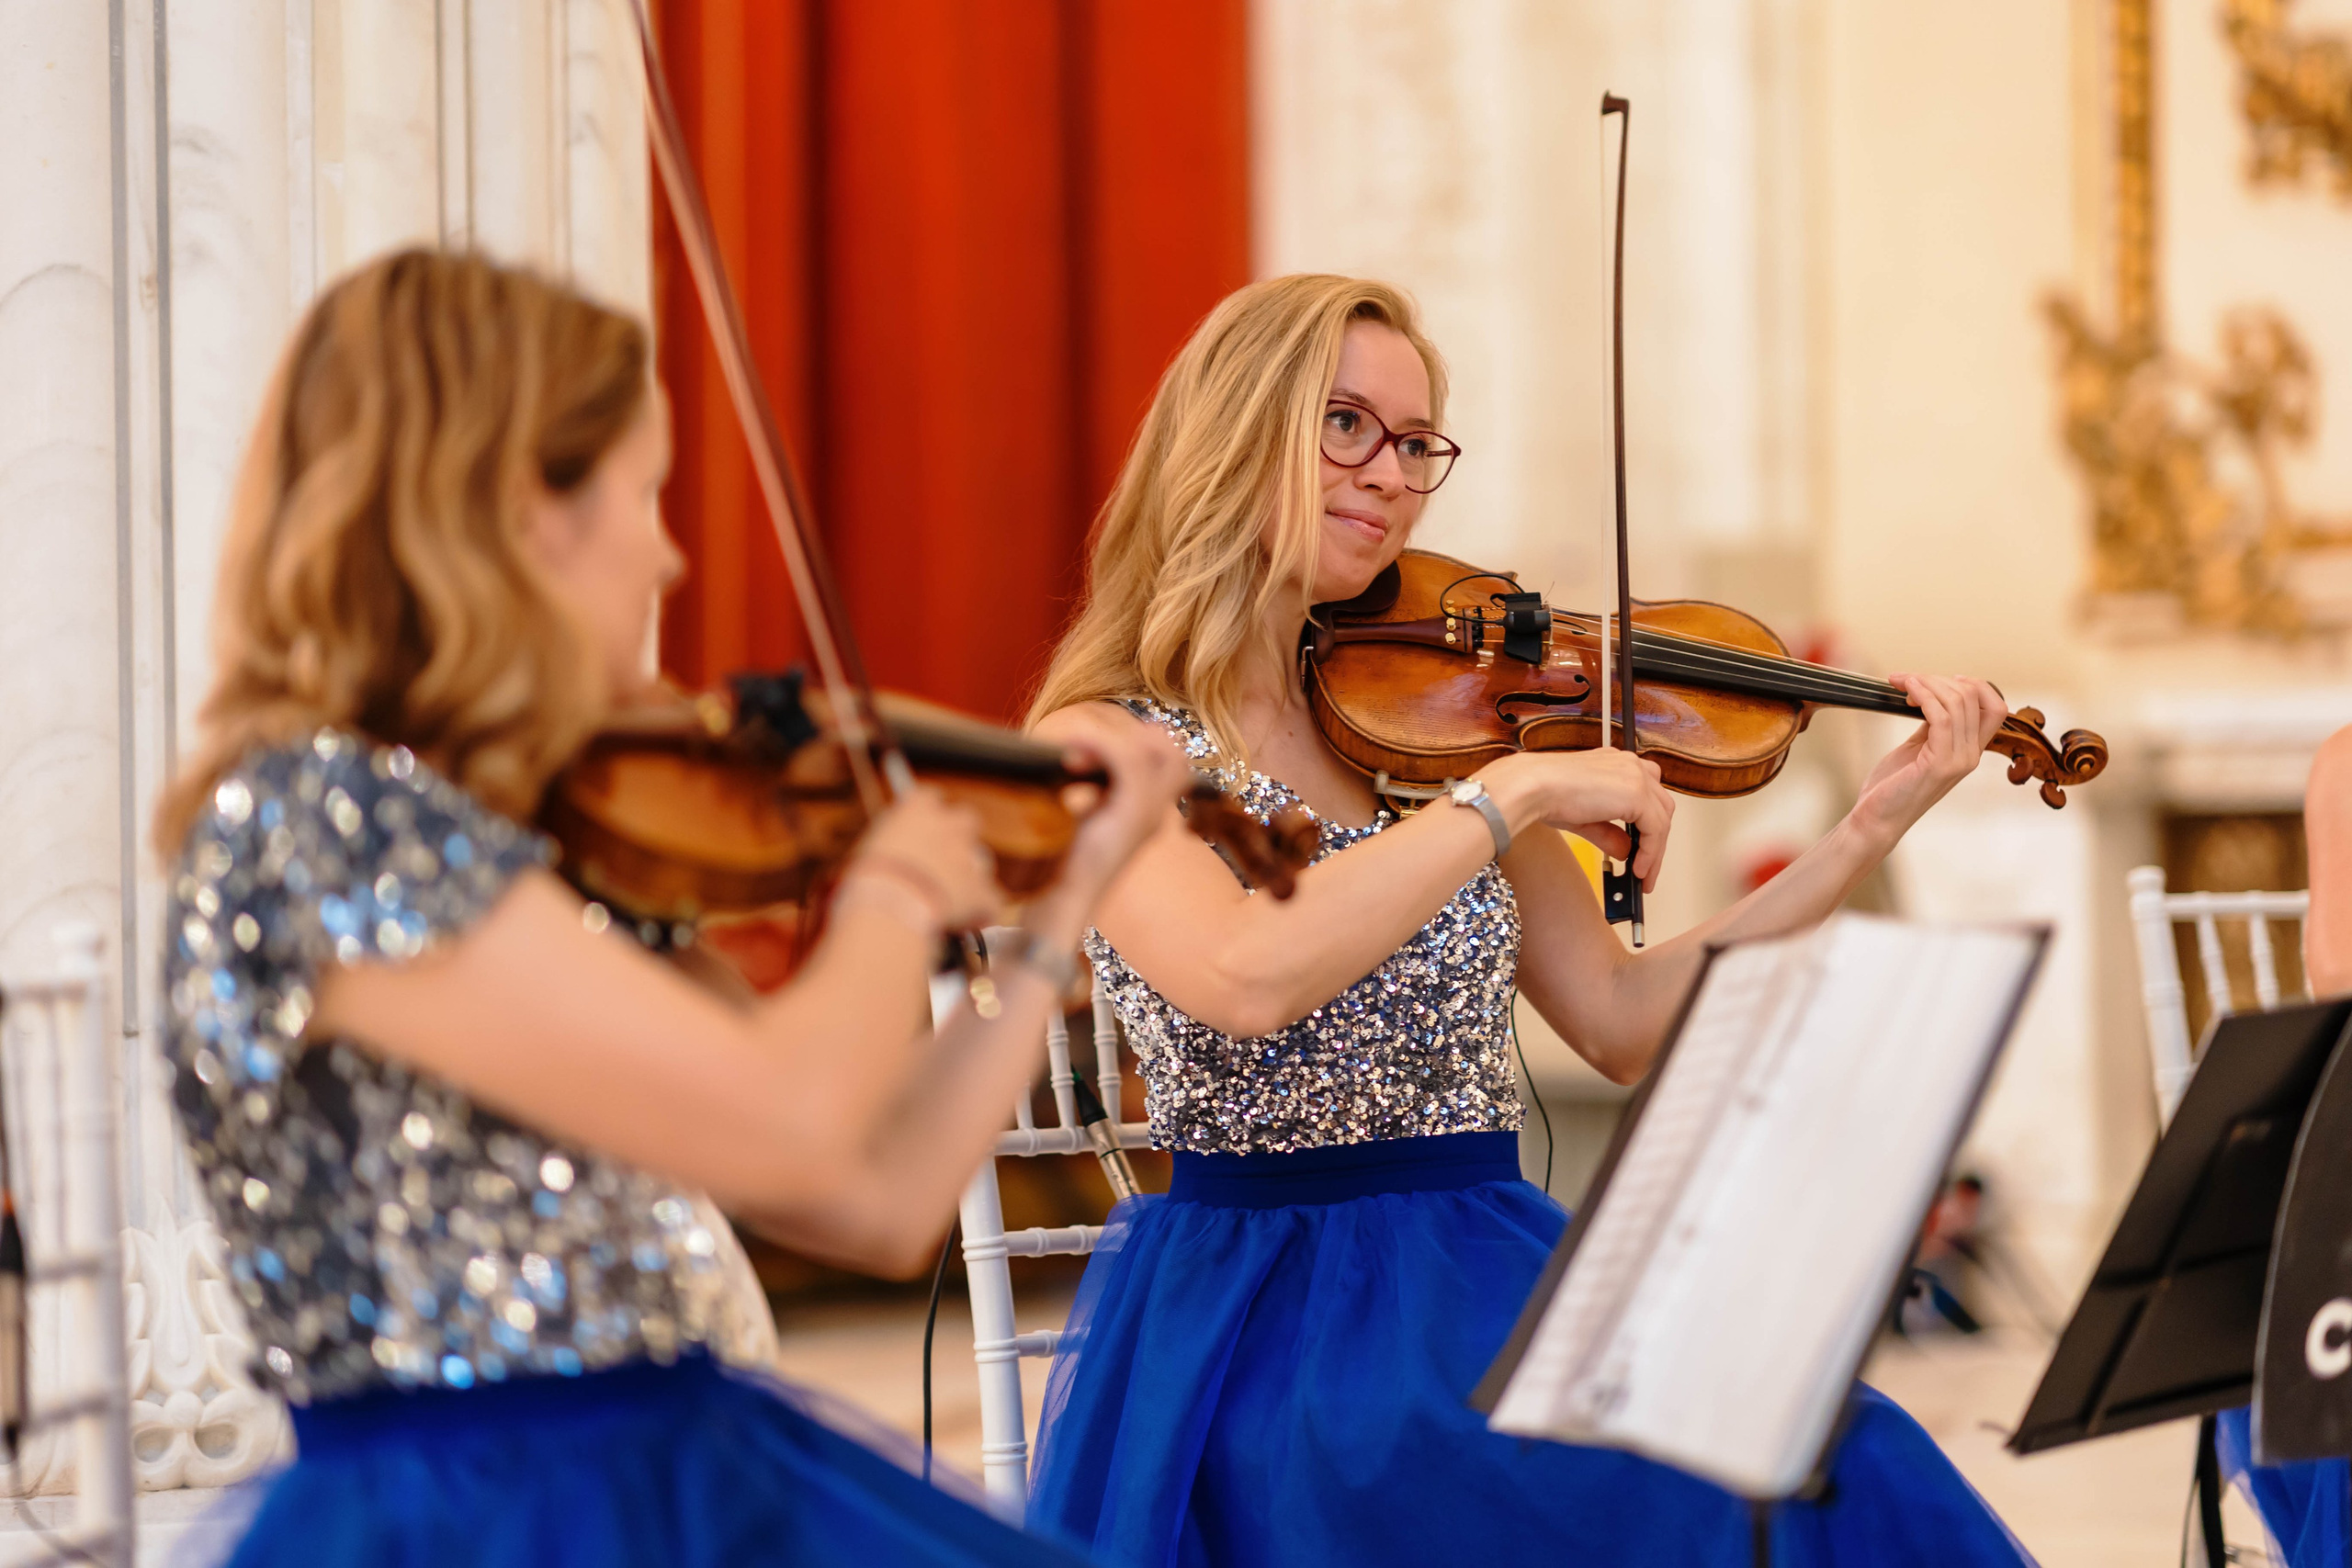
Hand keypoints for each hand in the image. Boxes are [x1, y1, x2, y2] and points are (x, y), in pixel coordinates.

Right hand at [846, 787, 996, 930]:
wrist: (892, 904)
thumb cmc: (867, 878)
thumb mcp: (863, 853)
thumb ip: (886, 847)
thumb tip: (884, 860)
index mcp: (918, 809)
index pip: (928, 798)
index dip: (924, 816)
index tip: (916, 830)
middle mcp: (949, 826)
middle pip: (965, 819)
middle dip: (957, 837)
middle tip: (939, 859)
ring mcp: (969, 857)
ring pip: (980, 862)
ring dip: (968, 876)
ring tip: (948, 900)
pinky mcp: (982, 891)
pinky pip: (989, 901)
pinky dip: (981, 911)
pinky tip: (968, 924)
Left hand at [1026, 704, 1191, 934]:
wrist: (1061, 901)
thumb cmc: (1062, 863)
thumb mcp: (1081, 818)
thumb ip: (1090, 789)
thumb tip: (1073, 755)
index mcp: (1146, 814)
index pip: (1170, 761)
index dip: (1141, 740)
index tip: (1094, 746)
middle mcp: (1156, 814)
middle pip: (1173, 752)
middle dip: (1134, 734)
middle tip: (1088, 745)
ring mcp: (1149, 815)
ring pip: (1154, 750)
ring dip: (1108, 738)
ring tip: (1072, 748)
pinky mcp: (1134, 815)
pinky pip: (1130, 761)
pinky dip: (1100, 745)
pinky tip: (1071, 753)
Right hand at [1485, 748, 1675, 890]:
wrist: (1534, 787)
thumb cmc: (1545, 794)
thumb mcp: (1585, 819)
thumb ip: (1609, 833)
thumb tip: (1625, 851)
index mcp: (1616, 764)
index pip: (1646, 796)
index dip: (1647, 826)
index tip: (1641, 850)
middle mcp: (1630, 765)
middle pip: (1660, 807)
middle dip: (1655, 840)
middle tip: (1646, 867)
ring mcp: (1636, 777)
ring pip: (1662, 819)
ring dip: (1655, 851)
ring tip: (1644, 875)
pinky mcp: (1637, 793)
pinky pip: (1656, 830)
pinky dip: (1651, 853)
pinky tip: (1639, 869)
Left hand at [1848, 674, 2008, 844]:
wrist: (1877, 819)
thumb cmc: (1892, 785)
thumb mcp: (1918, 748)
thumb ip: (1932, 726)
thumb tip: (1933, 696)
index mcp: (1969, 750)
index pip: (1995, 708)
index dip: (1974, 685)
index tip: (1941, 679)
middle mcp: (1970, 755)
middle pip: (1974, 698)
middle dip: (1938, 679)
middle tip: (1907, 680)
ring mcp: (1958, 760)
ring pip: (1958, 703)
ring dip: (1927, 683)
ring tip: (1901, 682)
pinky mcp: (1940, 764)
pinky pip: (1942, 717)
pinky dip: (1924, 696)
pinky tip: (1907, 690)